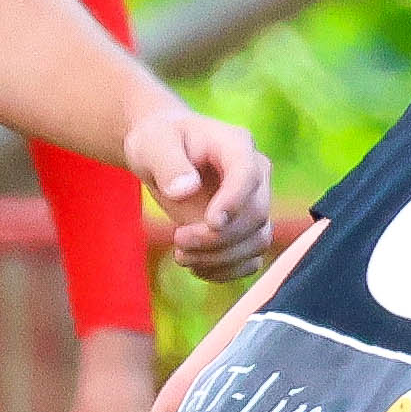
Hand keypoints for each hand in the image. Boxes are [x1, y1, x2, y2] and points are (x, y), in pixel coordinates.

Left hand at [124, 100, 279, 281]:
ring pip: (258, 240)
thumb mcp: (152, 144)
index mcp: (237, 146)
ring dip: (221, 258)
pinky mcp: (247, 228)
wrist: (163, 152)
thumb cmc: (158, 141)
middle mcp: (255, 175)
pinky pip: (252, 258)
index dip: (234, 202)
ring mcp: (254, 202)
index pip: (248, 175)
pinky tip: (197, 267)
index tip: (210, 223)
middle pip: (256, 215)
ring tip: (182, 256)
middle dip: (217, 237)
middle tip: (178, 240)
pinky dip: (227, 270)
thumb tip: (185, 190)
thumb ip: (168, 163)